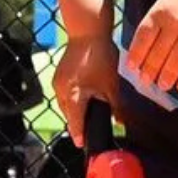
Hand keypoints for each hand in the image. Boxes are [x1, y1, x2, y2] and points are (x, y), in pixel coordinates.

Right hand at [52, 34, 120, 148]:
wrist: (87, 32)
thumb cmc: (100, 57)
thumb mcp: (111, 84)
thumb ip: (115, 106)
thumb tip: (119, 122)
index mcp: (74, 96)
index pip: (75, 122)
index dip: (80, 134)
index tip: (82, 145)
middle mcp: (62, 91)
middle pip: (68, 115)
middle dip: (77, 123)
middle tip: (87, 132)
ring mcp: (57, 83)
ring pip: (65, 105)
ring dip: (74, 111)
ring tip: (85, 116)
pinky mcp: (58, 76)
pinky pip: (64, 94)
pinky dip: (72, 100)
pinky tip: (82, 98)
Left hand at [124, 0, 177, 95]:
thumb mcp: (161, 4)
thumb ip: (152, 24)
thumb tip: (141, 48)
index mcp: (158, 14)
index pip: (142, 40)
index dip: (136, 56)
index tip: (132, 69)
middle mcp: (173, 25)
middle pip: (158, 54)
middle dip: (150, 70)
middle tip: (147, 81)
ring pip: (176, 62)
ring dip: (167, 77)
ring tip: (163, 86)